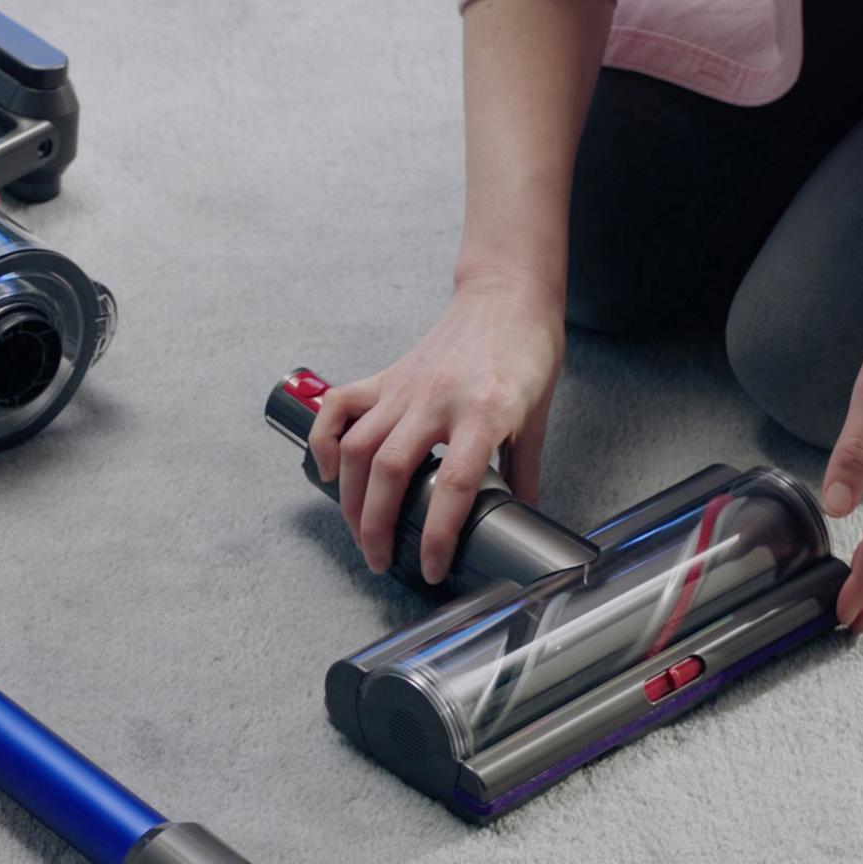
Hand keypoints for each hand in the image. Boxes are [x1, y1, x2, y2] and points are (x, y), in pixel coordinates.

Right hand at [307, 277, 563, 583]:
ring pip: (358, 447)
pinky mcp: (386, 378)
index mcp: (483, 412)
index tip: (432, 566)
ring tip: (359, 532)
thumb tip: (522, 517)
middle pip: (390, 470)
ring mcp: (404, 387)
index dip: (438, 533)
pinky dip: (325, 441)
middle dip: (377, 526)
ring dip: (351, 498)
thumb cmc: (525, 351)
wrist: (505, 297)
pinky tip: (331, 472)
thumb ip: (524, 471)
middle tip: (381, 560)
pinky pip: (340, 408)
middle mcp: (436, 400)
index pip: (454, 484)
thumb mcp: (537, 418)